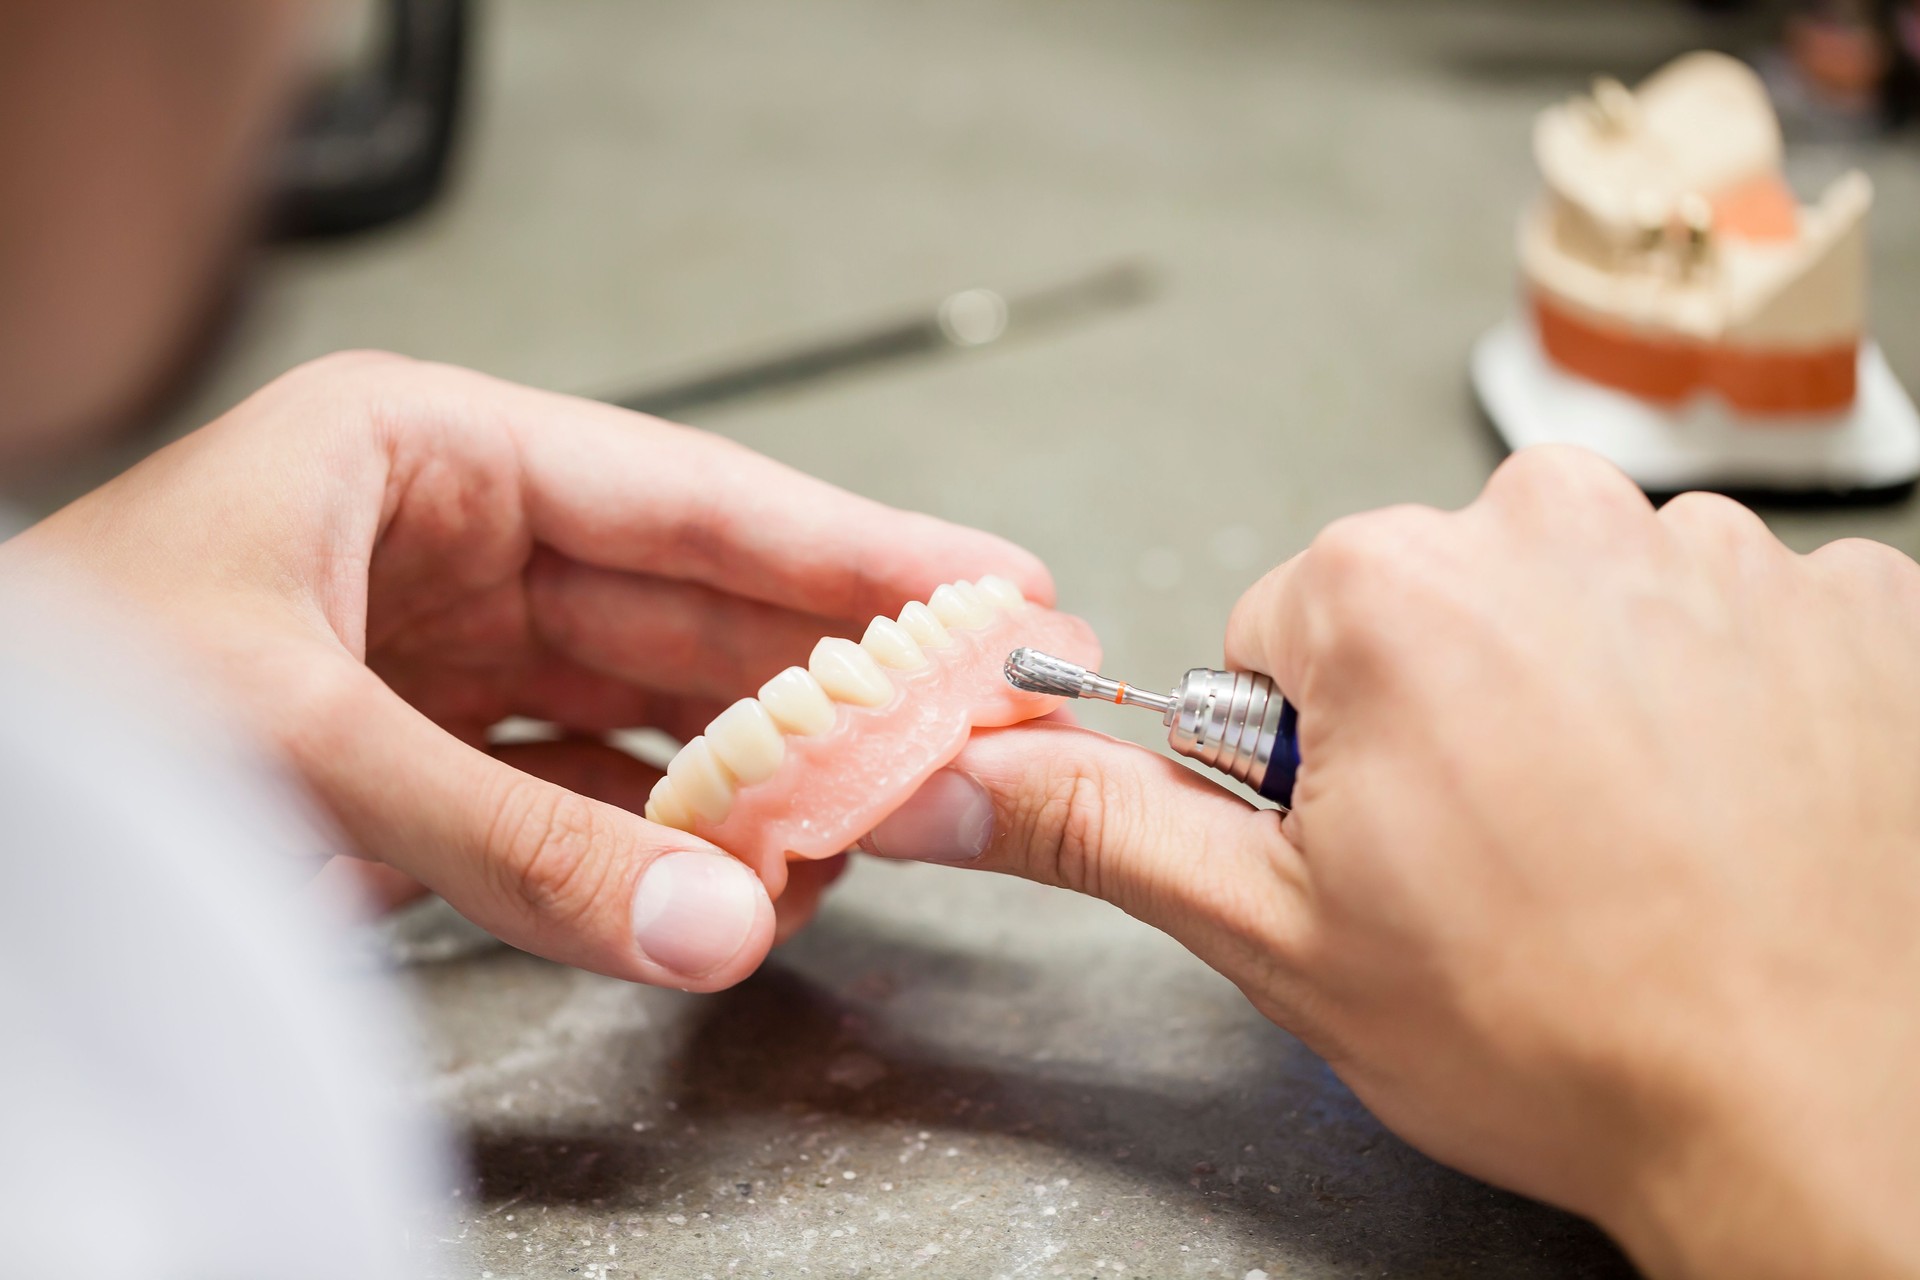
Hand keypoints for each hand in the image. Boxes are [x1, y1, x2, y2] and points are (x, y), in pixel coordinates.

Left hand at [0, 351, 1050, 989]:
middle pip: (694, 605)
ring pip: (653, 704)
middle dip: (837, 672)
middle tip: (973, 717)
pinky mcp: (424, 758)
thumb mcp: (293, 741)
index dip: (853, 547)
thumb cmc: (57, 705)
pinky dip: (665, 837)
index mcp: (423, 452)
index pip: (691, 498)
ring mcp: (442, 653)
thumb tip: (717, 925)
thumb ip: (512, 842)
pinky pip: (584, 789)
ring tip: (886, 807)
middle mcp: (451, 542)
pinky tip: (744, 866)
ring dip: (765, 768)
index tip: (985, 584)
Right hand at [861, 447, 1919, 1277]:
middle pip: (1440, 601)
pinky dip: (1728, 700)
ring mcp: (1725, 557)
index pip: (1286, 632)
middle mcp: (1558, 526)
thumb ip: (1101, 824)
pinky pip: (1742, 621)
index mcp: (1392, 589)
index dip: (1316, 753)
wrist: (1823, 1116)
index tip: (1382, 834)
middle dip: (1447, 709)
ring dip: (1590, 698)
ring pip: (1589, 606)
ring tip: (1625, 840)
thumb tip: (961, 771)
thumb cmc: (1557, 1032)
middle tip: (1503, 851)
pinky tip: (1730, 810)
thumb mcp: (1274, 935)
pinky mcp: (1861, 601)